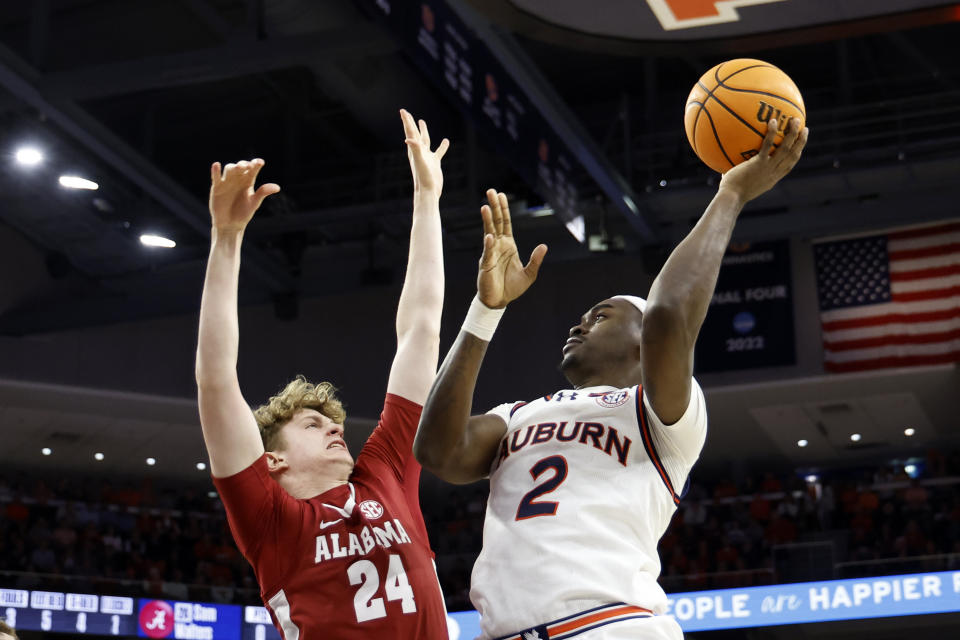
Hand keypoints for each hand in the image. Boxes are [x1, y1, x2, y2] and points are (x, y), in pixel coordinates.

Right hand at [208, 158, 279, 232]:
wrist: (230, 224)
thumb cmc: (244, 213)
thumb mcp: (254, 203)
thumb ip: (263, 193)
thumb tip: (277, 187)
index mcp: (248, 181)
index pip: (253, 170)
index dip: (256, 164)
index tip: (260, 162)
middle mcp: (238, 179)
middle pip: (240, 167)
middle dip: (244, 165)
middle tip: (248, 166)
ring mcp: (227, 182)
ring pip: (229, 169)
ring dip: (233, 167)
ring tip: (239, 168)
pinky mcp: (217, 187)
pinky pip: (215, 176)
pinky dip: (215, 170)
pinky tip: (216, 165)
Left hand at [401, 109, 449, 195]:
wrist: (428, 192)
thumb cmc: (423, 178)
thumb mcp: (420, 162)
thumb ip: (415, 149)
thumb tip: (408, 139)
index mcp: (414, 150)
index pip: (410, 132)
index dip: (407, 121)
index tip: (403, 111)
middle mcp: (419, 152)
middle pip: (414, 134)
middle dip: (410, 123)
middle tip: (406, 113)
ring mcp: (427, 157)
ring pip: (425, 140)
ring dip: (423, 131)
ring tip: (422, 122)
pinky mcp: (435, 163)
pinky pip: (439, 152)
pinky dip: (442, 146)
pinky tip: (446, 141)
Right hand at [477, 190, 547, 307]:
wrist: (499, 301)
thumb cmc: (512, 288)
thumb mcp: (529, 274)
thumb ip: (536, 260)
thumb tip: (544, 246)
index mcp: (509, 245)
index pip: (505, 223)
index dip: (504, 209)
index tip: (501, 195)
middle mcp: (498, 246)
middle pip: (496, 222)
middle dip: (494, 207)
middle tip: (491, 191)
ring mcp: (490, 253)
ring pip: (489, 233)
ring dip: (487, 220)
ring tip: (485, 206)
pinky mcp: (486, 264)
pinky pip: (488, 252)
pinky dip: (489, 245)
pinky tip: (489, 237)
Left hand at [719, 117, 807, 204]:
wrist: (731, 198)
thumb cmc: (731, 193)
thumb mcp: (743, 183)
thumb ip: (744, 173)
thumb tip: (733, 163)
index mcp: (772, 178)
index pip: (789, 165)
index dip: (797, 153)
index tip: (800, 144)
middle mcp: (774, 173)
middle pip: (794, 155)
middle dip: (801, 141)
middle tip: (804, 128)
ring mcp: (768, 168)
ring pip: (786, 148)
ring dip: (793, 133)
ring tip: (795, 120)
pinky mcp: (759, 163)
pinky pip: (768, 145)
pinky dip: (772, 133)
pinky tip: (773, 121)